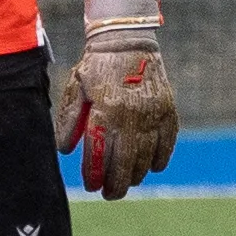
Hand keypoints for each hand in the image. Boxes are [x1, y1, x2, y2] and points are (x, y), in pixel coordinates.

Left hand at [68, 0, 176, 195]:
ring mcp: (153, 114)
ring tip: (128, 182)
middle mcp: (131, 115)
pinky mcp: (168, 110)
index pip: (99, 154)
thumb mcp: (75, 89)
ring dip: (136, 174)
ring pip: (147, 157)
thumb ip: (69, 120)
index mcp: (105, 110)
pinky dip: (159, 159)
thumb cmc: (97, 66)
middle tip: (110, 194)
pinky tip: (151, 168)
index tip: (91, 187)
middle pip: (126, 162)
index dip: (95, 175)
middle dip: (117, 184)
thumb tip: (66, 151)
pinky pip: (167, 143)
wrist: (129, 41)